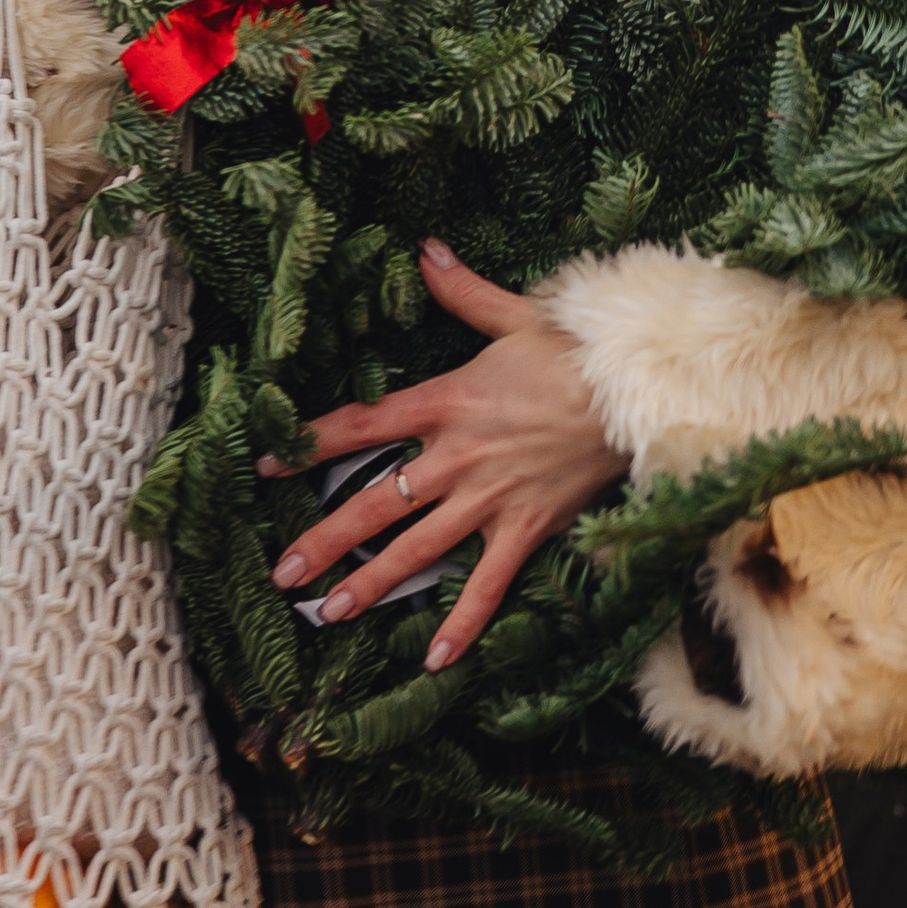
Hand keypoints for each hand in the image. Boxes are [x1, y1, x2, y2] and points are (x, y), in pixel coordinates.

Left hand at [263, 241, 623, 667]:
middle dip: (325, 540)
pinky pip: (488, 585)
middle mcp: (456, 457)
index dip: (309, 445)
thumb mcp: (517, 314)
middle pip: (375, 503)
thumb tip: (424, 248)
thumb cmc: (579, 352)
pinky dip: (463, 624)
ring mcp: (489, 499)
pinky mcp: (526, 528)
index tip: (266, 466)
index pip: (361, 426)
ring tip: (329, 613)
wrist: (639, 393)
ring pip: (417, 550)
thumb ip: (462, 290)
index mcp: (447, 402)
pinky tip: (435, 659)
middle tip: (282, 572)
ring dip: (371, 584)